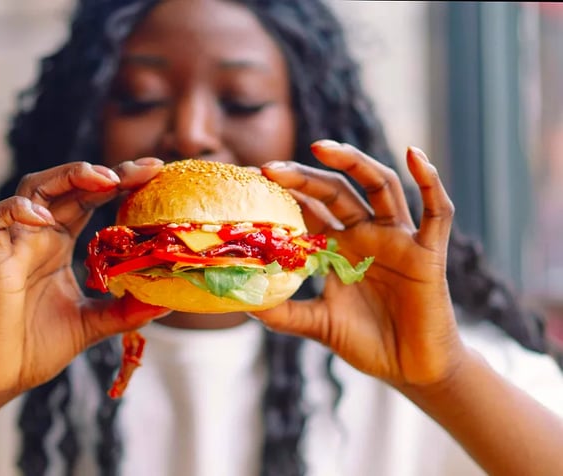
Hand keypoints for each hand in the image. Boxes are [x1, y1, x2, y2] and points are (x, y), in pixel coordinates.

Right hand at [0, 158, 169, 398]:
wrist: (1, 378)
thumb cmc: (39, 347)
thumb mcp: (95, 324)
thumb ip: (127, 310)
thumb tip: (169, 301)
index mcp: (60, 244)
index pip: (90, 199)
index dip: (119, 181)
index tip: (154, 170)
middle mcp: (39, 237)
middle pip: (66, 185)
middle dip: (103, 171)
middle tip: (140, 170)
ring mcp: (15, 245)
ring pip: (31, 189)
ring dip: (66, 177)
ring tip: (103, 180)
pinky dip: (16, 210)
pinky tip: (45, 218)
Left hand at [253, 141, 465, 386]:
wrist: (411, 369)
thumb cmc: (368, 342)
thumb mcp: (319, 325)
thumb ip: (284, 314)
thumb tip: (245, 303)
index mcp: (339, 247)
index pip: (309, 208)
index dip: (284, 193)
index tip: (252, 179)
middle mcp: (367, 234)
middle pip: (337, 191)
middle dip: (305, 176)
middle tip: (272, 169)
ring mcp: (398, 239)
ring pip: (380, 186)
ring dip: (355, 163)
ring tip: (323, 148)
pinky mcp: (428, 252)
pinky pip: (436, 211)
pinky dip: (430, 181)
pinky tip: (414, 154)